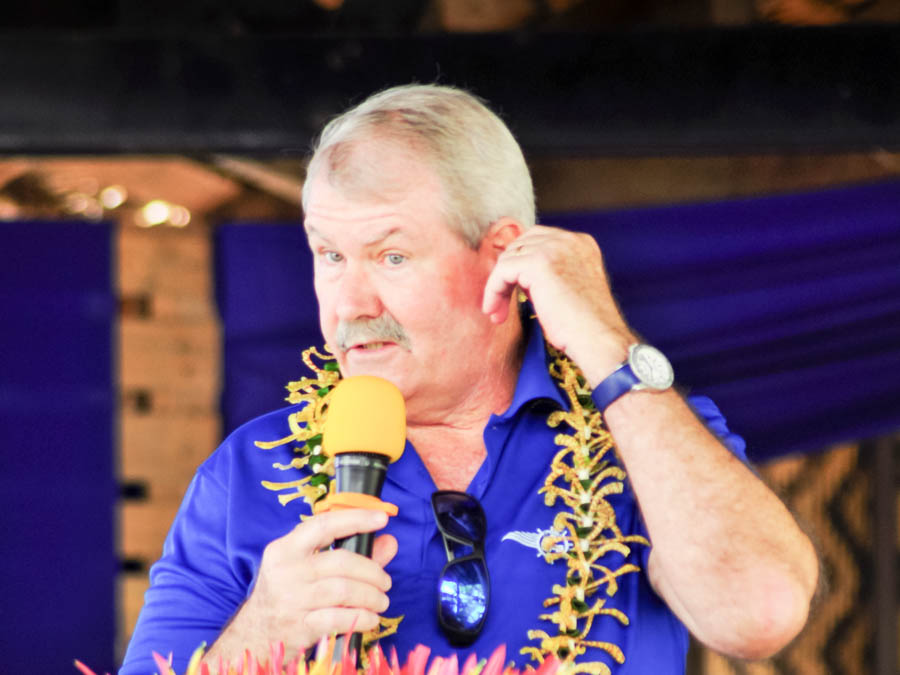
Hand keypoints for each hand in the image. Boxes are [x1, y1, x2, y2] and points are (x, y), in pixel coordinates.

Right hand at [209, 509, 395, 661]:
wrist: (255, 633)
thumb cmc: (288, 592)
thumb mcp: (307, 567)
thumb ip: (352, 553)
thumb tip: (389, 542)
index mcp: (286, 549)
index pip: (324, 525)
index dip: (356, 519)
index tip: (381, 518)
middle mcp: (286, 571)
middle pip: (341, 562)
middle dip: (372, 571)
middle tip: (385, 581)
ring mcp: (292, 600)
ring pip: (344, 590)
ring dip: (372, 596)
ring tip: (381, 600)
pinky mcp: (300, 626)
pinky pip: (340, 618)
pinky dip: (363, 617)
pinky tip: (371, 617)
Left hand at [482, 225, 634, 385]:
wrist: (597, 339)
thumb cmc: (584, 325)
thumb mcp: (567, 288)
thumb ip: (547, 274)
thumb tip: (515, 274)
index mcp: (580, 243)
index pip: (537, 241)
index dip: (520, 265)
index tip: (513, 293)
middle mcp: (568, 239)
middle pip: (520, 245)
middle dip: (506, 275)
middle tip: (501, 306)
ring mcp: (554, 248)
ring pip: (508, 259)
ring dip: (498, 286)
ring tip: (498, 313)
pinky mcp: (537, 262)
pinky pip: (502, 271)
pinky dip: (493, 291)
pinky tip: (494, 311)